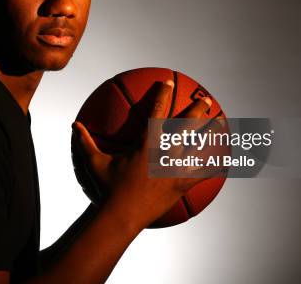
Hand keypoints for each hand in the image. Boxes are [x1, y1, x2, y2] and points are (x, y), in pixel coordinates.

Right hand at [72, 79, 218, 229]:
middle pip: (186, 127)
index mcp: (146, 144)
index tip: (167, 83)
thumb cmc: (107, 188)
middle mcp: (165, 154)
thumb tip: (73, 125)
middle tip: (205, 98)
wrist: (121, 216)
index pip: (156, 113)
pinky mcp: (181, 185)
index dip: (162, 95)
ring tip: (222, 122)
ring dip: (211, 134)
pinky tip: (226, 161)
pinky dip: (214, 167)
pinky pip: (202, 174)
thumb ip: (85, 142)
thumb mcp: (94, 162)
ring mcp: (175, 170)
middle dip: (197, 110)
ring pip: (199, 148)